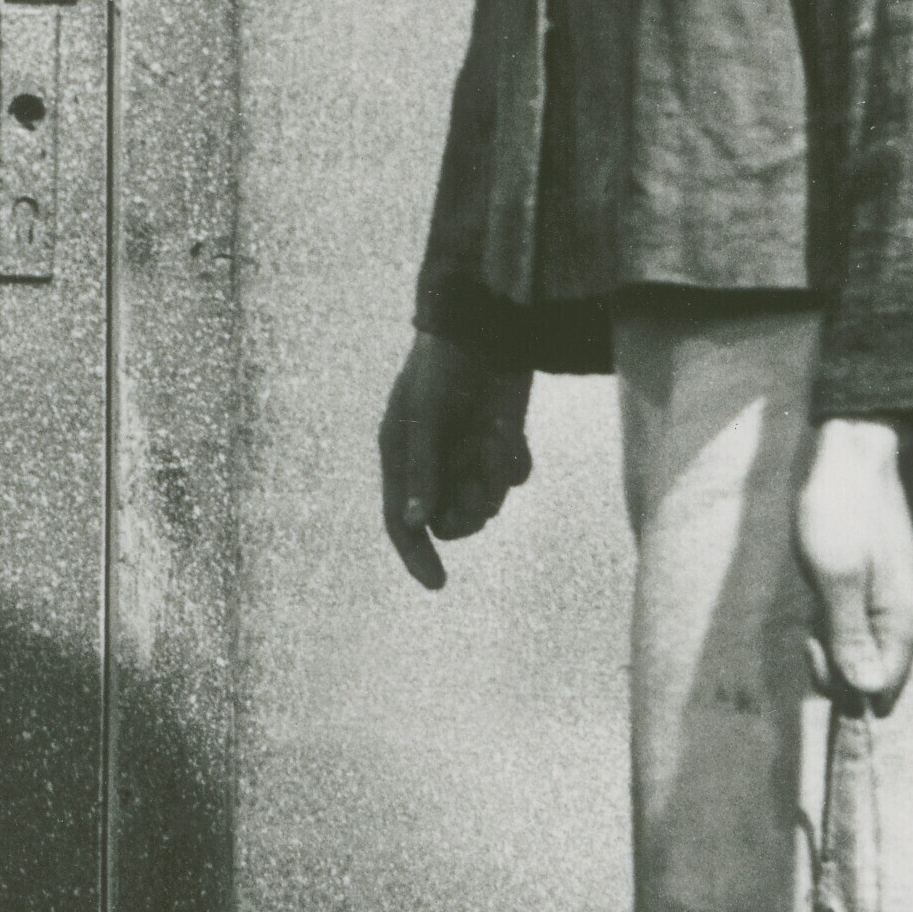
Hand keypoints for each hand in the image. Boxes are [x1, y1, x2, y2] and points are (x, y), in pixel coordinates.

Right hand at [378, 334, 534, 588]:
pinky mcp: (499, 447)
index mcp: (401, 457)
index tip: (438, 583)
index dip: (416, 556)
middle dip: (468, 508)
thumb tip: (418, 524)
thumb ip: (422, 470)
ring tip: (491, 439)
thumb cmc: (444, 367)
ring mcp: (467, 458)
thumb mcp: (426, 416)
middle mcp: (433, 464)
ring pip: (485, 504)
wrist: (488, 327)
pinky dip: (512, 461)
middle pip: (449, 522)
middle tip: (479, 485)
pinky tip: (506, 431)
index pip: (402, 523)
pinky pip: (509, 479)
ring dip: (491, 479)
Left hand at [796, 416, 912, 703]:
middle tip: (815, 610)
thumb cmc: (839, 513)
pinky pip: (855, 632)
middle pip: (866, 681)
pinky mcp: (885, 599)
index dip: (840, 682)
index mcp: (907, 628)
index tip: (816, 640)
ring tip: (820, 590)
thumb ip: (849, 638)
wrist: (853, 460)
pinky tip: (824, 585)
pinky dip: (832, 617)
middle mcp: (912, 628)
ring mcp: (899, 614)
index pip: (878, 697)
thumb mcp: (834, 578)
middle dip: (831, 657)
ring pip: (856, 656)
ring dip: (828, 634)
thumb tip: (866, 695)